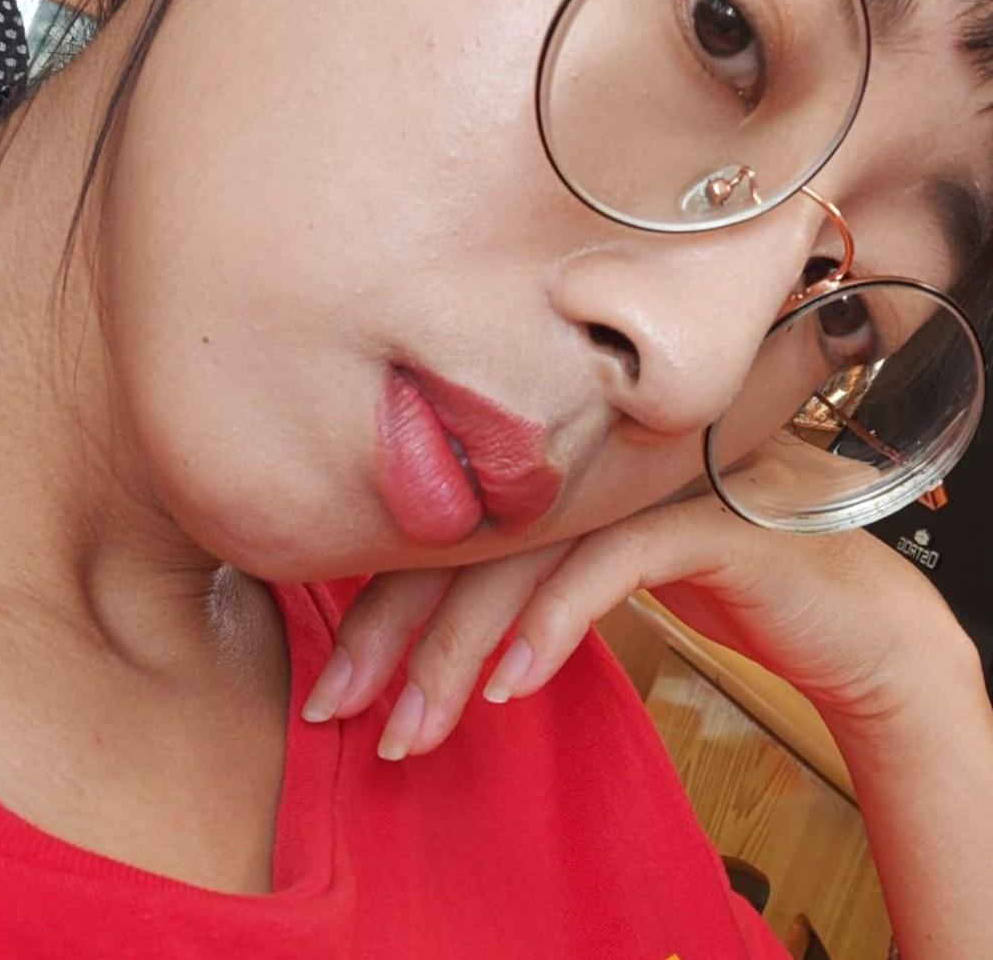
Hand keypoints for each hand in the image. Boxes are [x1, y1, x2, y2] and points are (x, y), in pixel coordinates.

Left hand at [301, 493, 972, 759]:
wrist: (850, 609)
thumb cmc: (711, 583)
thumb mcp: (599, 569)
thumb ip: (525, 568)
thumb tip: (412, 626)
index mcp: (563, 457)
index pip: (448, 520)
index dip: (379, 598)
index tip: (331, 681)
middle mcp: (597, 453)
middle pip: (470, 533)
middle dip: (395, 629)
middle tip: (340, 709)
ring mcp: (652, 476)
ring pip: (526, 554)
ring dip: (461, 650)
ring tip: (415, 728)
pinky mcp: (706, 514)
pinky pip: (610, 565)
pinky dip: (555, 624)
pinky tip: (512, 687)